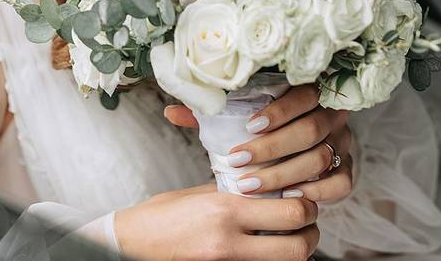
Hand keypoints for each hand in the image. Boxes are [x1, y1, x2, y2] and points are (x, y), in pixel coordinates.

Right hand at [114, 182, 319, 259]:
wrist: (129, 245)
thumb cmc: (158, 217)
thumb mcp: (197, 195)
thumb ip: (232, 193)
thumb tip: (262, 189)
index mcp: (224, 209)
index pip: (290, 211)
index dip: (305, 205)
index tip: (301, 197)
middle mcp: (229, 241)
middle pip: (299, 246)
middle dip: (310, 233)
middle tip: (305, 222)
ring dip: (296, 251)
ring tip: (288, 237)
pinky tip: (268, 251)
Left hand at [164, 84, 353, 202]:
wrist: (288, 145)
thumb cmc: (257, 127)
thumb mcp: (234, 116)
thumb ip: (208, 114)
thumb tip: (171, 113)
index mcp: (309, 91)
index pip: (304, 94)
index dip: (280, 110)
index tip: (248, 126)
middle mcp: (331, 114)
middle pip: (311, 130)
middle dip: (271, 149)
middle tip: (237, 162)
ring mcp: (342, 142)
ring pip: (321, 158)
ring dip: (284, 174)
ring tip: (250, 184)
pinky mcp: (346, 168)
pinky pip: (341, 183)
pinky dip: (317, 191)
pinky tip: (288, 196)